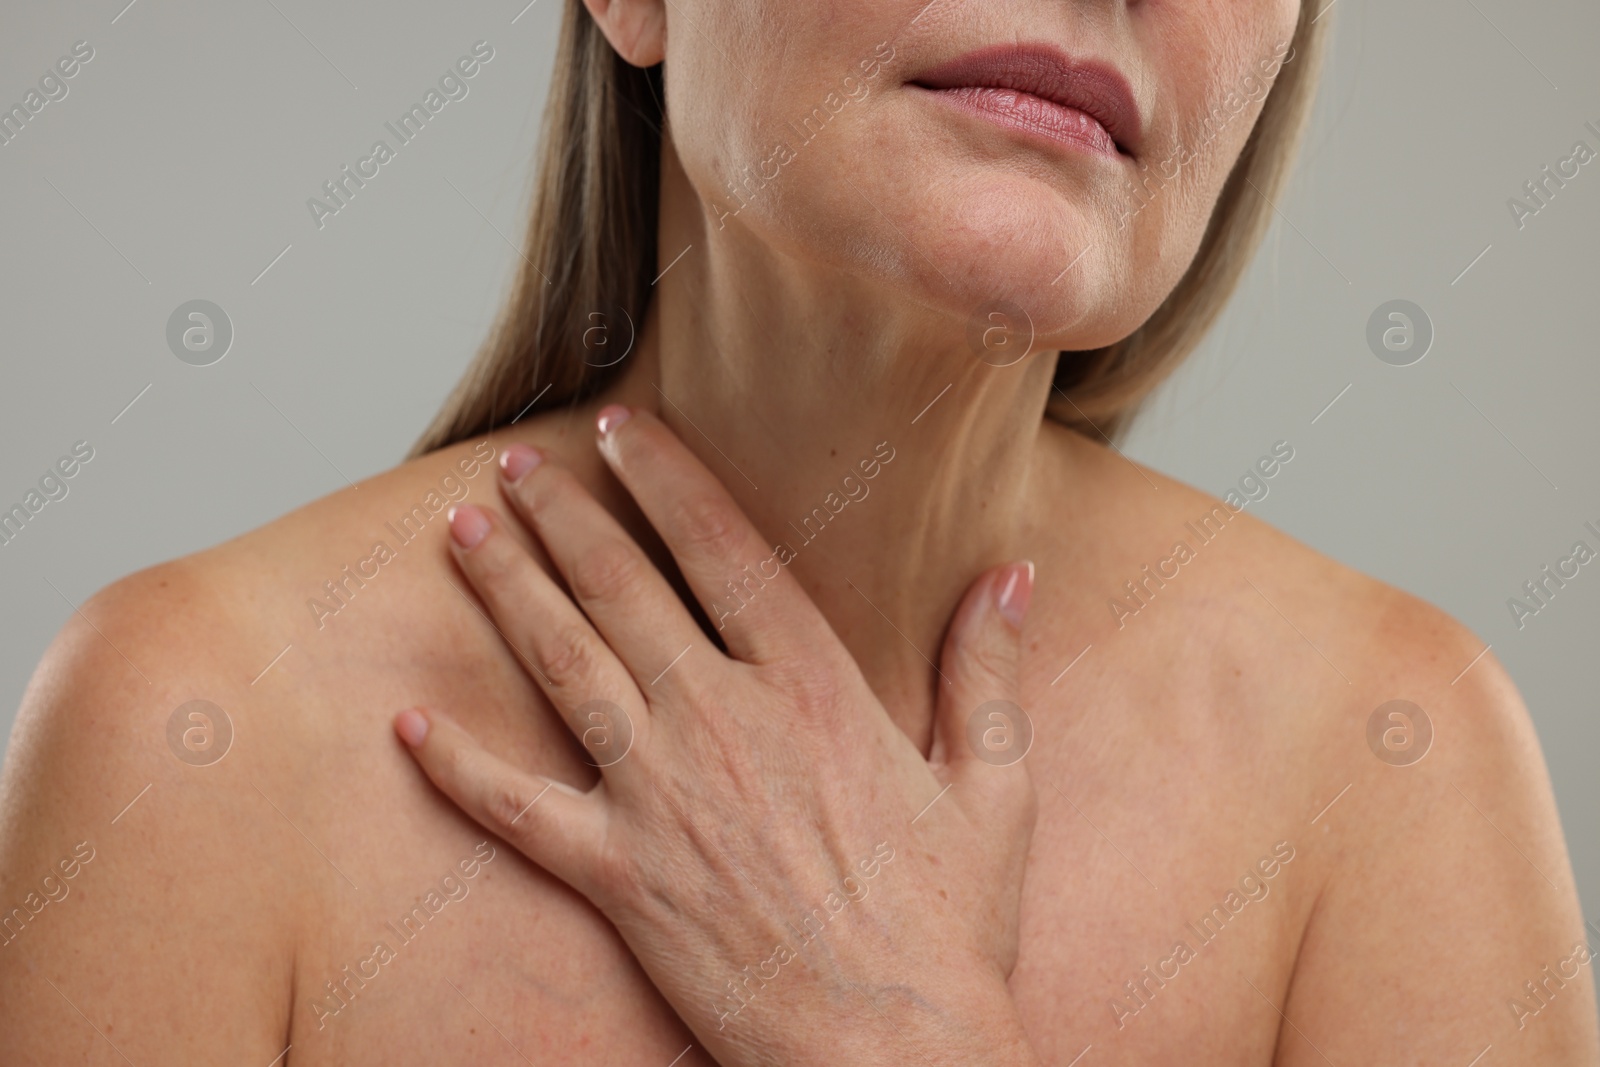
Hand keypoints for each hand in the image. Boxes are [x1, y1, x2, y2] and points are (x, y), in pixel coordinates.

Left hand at [394, 406, 1040, 1065]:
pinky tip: (407, 726)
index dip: (663, 481)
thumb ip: (987, 671)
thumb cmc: (948, 928)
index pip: (722, 551)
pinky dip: (457, 767)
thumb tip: (1011, 576)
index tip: (616, 429)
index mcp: (812, 689)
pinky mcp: (619, 877)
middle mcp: (723, 723)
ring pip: (564, 668)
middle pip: (621, 591)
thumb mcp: (993, 787)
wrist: (892, 1050)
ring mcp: (660, 798)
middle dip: (560, 518)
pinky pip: (517, 810)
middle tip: (509, 468)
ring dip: (506, 595)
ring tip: (457, 538)